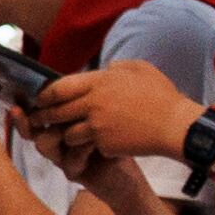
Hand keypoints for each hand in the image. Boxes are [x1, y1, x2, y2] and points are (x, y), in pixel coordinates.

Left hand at [22, 58, 196, 171]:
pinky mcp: (103, 143)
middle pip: (56, 113)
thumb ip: (119, 67)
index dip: (46, 95)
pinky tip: (90, 146)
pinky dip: (87, 147)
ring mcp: (96, 125)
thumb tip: (105, 68)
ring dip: (67, 135)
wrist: (176, 125)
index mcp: (99, 82)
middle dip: (44, 118)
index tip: (41, 100)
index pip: (59, 88)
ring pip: (67, 133)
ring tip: (67, 135)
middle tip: (39, 120)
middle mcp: (93, 103)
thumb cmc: (162, 96)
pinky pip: (86, 146)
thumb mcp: (142, 70)